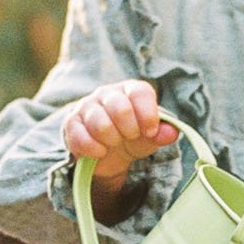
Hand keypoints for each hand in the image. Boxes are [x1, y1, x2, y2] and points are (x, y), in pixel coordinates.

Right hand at [61, 79, 175, 188]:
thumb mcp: (150, 136)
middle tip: (130, 138)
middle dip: (129, 131)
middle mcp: (107, 94)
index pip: (140, 92)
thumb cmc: (133, 137)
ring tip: (114, 144)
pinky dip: (93, 149)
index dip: (147, 114)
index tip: (150, 132)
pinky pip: (80, 136)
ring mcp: (87, 107)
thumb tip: (171, 133)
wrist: (108, 153)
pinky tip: (100, 152)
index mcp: (130, 90)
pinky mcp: (71, 123)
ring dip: (112, 141)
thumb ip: (162, 132)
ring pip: (100, 123)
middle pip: (120, 108)